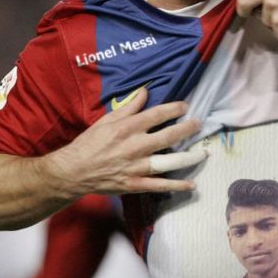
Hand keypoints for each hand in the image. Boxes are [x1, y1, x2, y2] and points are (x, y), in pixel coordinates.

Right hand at [44, 88, 204, 195]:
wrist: (73, 171)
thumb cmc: (89, 143)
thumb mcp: (106, 120)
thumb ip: (129, 107)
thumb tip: (145, 91)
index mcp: (128, 128)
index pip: (157, 114)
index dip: (174, 109)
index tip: (186, 106)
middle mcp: (135, 146)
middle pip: (169, 136)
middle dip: (188, 129)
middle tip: (199, 124)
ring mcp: (137, 167)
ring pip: (170, 161)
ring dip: (190, 157)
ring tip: (204, 153)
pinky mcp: (135, 184)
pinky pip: (160, 186)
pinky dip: (177, 186)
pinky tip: (191, 185)